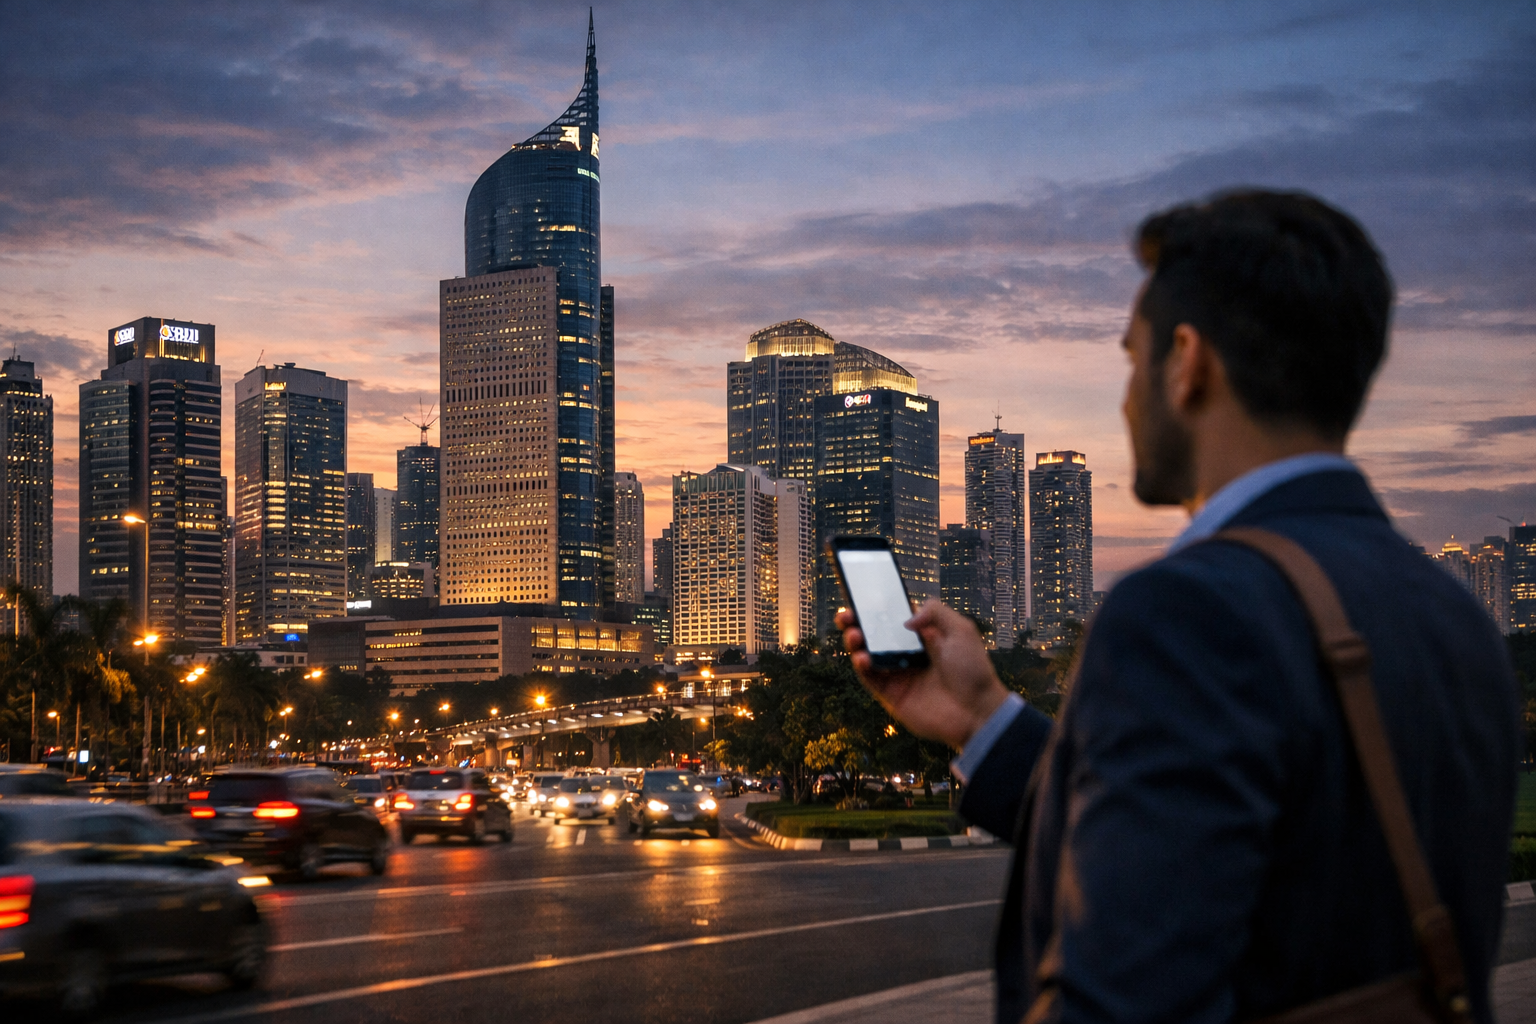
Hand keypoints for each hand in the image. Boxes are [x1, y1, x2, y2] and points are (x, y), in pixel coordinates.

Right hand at [837, 599, 1011, 750]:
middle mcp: (907, 653)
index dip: (877, 608)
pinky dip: (861, 666)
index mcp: (923, 636)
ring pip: (868, 654)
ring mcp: (898, 674)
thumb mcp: (960, 630)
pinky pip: (870, 678)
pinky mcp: (891, 695)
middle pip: (875, 635)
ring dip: (855, 642)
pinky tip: (862, 657)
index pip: (894, 617)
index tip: (861, 597)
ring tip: (853, 634)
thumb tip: (906, 620)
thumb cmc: (972, 670)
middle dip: (857, 622)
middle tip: (846, 615)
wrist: (977, 710)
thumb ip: (934, 611)